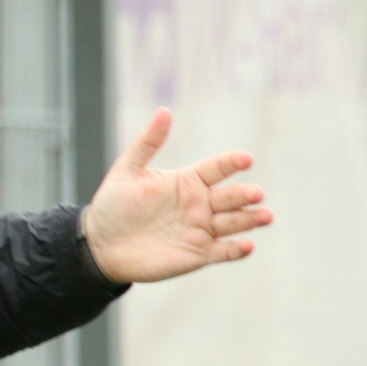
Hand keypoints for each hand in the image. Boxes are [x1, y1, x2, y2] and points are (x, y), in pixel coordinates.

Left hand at [83, 108, 273, 283]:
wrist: (100, 244)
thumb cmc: (113, 205)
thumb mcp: (127, 171)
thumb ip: (147, 143)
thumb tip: (164, 111)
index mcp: (188, 181)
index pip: (217, 168)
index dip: (231, 163)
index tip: (246, 159)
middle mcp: (200, 204)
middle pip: (231, 197)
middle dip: (245, 195)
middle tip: (256, 194)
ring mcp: (201, 229)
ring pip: (234, 223)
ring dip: (251, 219)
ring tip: (266, 215)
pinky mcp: (198, 254)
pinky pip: (223, 251)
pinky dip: (236, 250)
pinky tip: (247, 246)